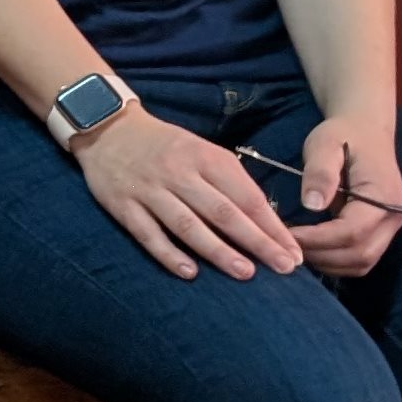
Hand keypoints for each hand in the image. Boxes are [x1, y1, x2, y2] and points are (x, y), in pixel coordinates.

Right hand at [75, 107, 301, 281]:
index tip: (293, 253)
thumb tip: (264, 224)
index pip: (245, 196)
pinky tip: (189, 272)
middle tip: (283, 267)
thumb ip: (228, 183)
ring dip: (218, 251)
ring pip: (187, 225)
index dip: (271, 226)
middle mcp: (178, 172)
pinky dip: (168, 254)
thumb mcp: (201, 151)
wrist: (108, 128)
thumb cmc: (166, 146)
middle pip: (222, 212)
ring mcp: (149, 189)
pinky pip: (148, 233)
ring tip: (245, 273)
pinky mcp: (122, 204)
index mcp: (204, 157)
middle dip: (256, 242)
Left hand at [285, 113, 401, 277]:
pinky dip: (336, 261)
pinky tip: (311, 249)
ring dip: (328, 263)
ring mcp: (390, 227)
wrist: (366, 130)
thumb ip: (320, 173)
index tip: (287, 235)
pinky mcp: (381, 232)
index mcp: (383, 196)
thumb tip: (312, 205)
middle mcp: (393, 217)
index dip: (318, 239)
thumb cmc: (344, 134)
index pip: (353, 231)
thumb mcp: (325, 144)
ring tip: (295, 248)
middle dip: (321, 255)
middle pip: (360, 254)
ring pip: (362, 263)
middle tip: (286, 246)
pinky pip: (361, 258)